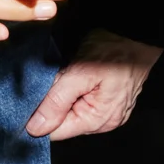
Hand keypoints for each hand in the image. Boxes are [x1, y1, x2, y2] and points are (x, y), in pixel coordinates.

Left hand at [27, 31, 161, 138]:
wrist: (135, 32)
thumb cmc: (112, 49)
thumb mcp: (79, 73)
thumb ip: (56, 102)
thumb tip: (35, 129)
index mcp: (99, 120)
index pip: (57, 132)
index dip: (38, 118)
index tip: (28, 100)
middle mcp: (105, 121)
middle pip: (64, 122)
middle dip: (52, 103)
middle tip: (53, 79)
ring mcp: (109, 111)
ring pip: (72, 110)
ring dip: (63, 95)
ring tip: (67, 75)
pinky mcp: (108, 100)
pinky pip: (82, 102)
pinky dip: (74, 90)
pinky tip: (75, 76)